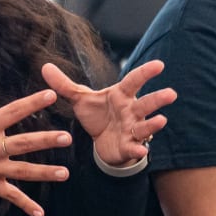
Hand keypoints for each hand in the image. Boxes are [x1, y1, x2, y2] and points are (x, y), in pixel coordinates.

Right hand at [0, 88, 74, 215]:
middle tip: (67, 138)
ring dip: (45, 173)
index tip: (51, 96)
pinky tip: (40, 213)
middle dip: (47, 140)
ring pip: (24, 170)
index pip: (14, 112)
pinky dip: (25, 205)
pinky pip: (11, 196)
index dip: (33, 103)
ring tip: (65, 173)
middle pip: (25, 142)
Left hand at [41, 60, 175, 167]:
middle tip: (171, 93)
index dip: (145, 73)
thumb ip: (64, 85)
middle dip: (158, 99)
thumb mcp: (80, 99)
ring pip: (146, 125)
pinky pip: (134, 147)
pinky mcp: (128, 146)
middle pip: (146, 103)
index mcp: (121, 96)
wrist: (101, 142)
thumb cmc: (97, 115)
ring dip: (154, 124)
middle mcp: (131, 111)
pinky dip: (138, 150)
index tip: (159, 64)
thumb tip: (45, 66)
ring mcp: (132, 129)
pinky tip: (141, 151)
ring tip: (162, 120)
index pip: (134, 81)